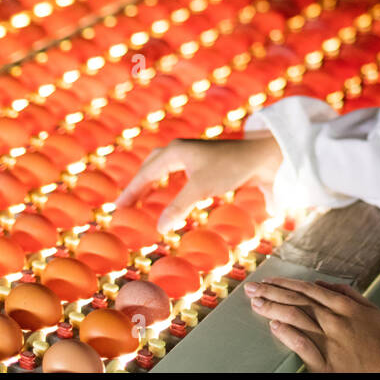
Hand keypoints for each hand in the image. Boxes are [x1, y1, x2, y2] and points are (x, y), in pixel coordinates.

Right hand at [117, 131, 283, 232]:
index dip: (131, 192)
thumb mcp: (200, 188)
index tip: (117, 209)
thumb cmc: (230, 168)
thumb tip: (159, 228)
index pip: (145, 174)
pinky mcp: (203, 163)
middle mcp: (180, 151)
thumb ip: (178, 207)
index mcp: (174, 152)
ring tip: (141, 202)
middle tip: (125, 206)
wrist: (261, 157)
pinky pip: (176, 174)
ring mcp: (191, 156)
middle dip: (137, 186)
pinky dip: (167, 185)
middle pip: (150, 167)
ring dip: (151, 185)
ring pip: (163, 169)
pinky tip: (169, 196)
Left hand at [245, 277, 379, 371]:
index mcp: (345, 307)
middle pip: (297, 301)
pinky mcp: (326, 364)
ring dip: (274, 309)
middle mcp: (334, 321)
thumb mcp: (372, 311)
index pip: (308, 290)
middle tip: (252, 288)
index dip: (286, 284)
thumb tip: (323, 283)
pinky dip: (288, 335)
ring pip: (297, 319)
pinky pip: (304, 346)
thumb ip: (348, 294)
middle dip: (272, 292)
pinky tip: (275, 326)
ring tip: (256, 303)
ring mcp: (329, 342)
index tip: (269, 280)